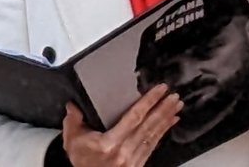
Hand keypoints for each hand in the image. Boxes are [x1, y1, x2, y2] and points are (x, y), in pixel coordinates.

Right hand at [61, 88, 181, 166]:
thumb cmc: (84, 165)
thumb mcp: (73, 142)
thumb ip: (73, 122)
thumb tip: (73, 106)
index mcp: (110, 144)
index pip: (134, 117)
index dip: (149, 102)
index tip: (159, 90)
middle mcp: (124, 153)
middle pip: (148, 126)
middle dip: (163, 109)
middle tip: (174, 97)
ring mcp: (133, 161)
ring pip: (153, 136)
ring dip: (166, 120)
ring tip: (176, 107)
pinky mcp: (137, 165)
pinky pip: (152, 146)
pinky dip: (162, 133)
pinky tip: (168, 125)